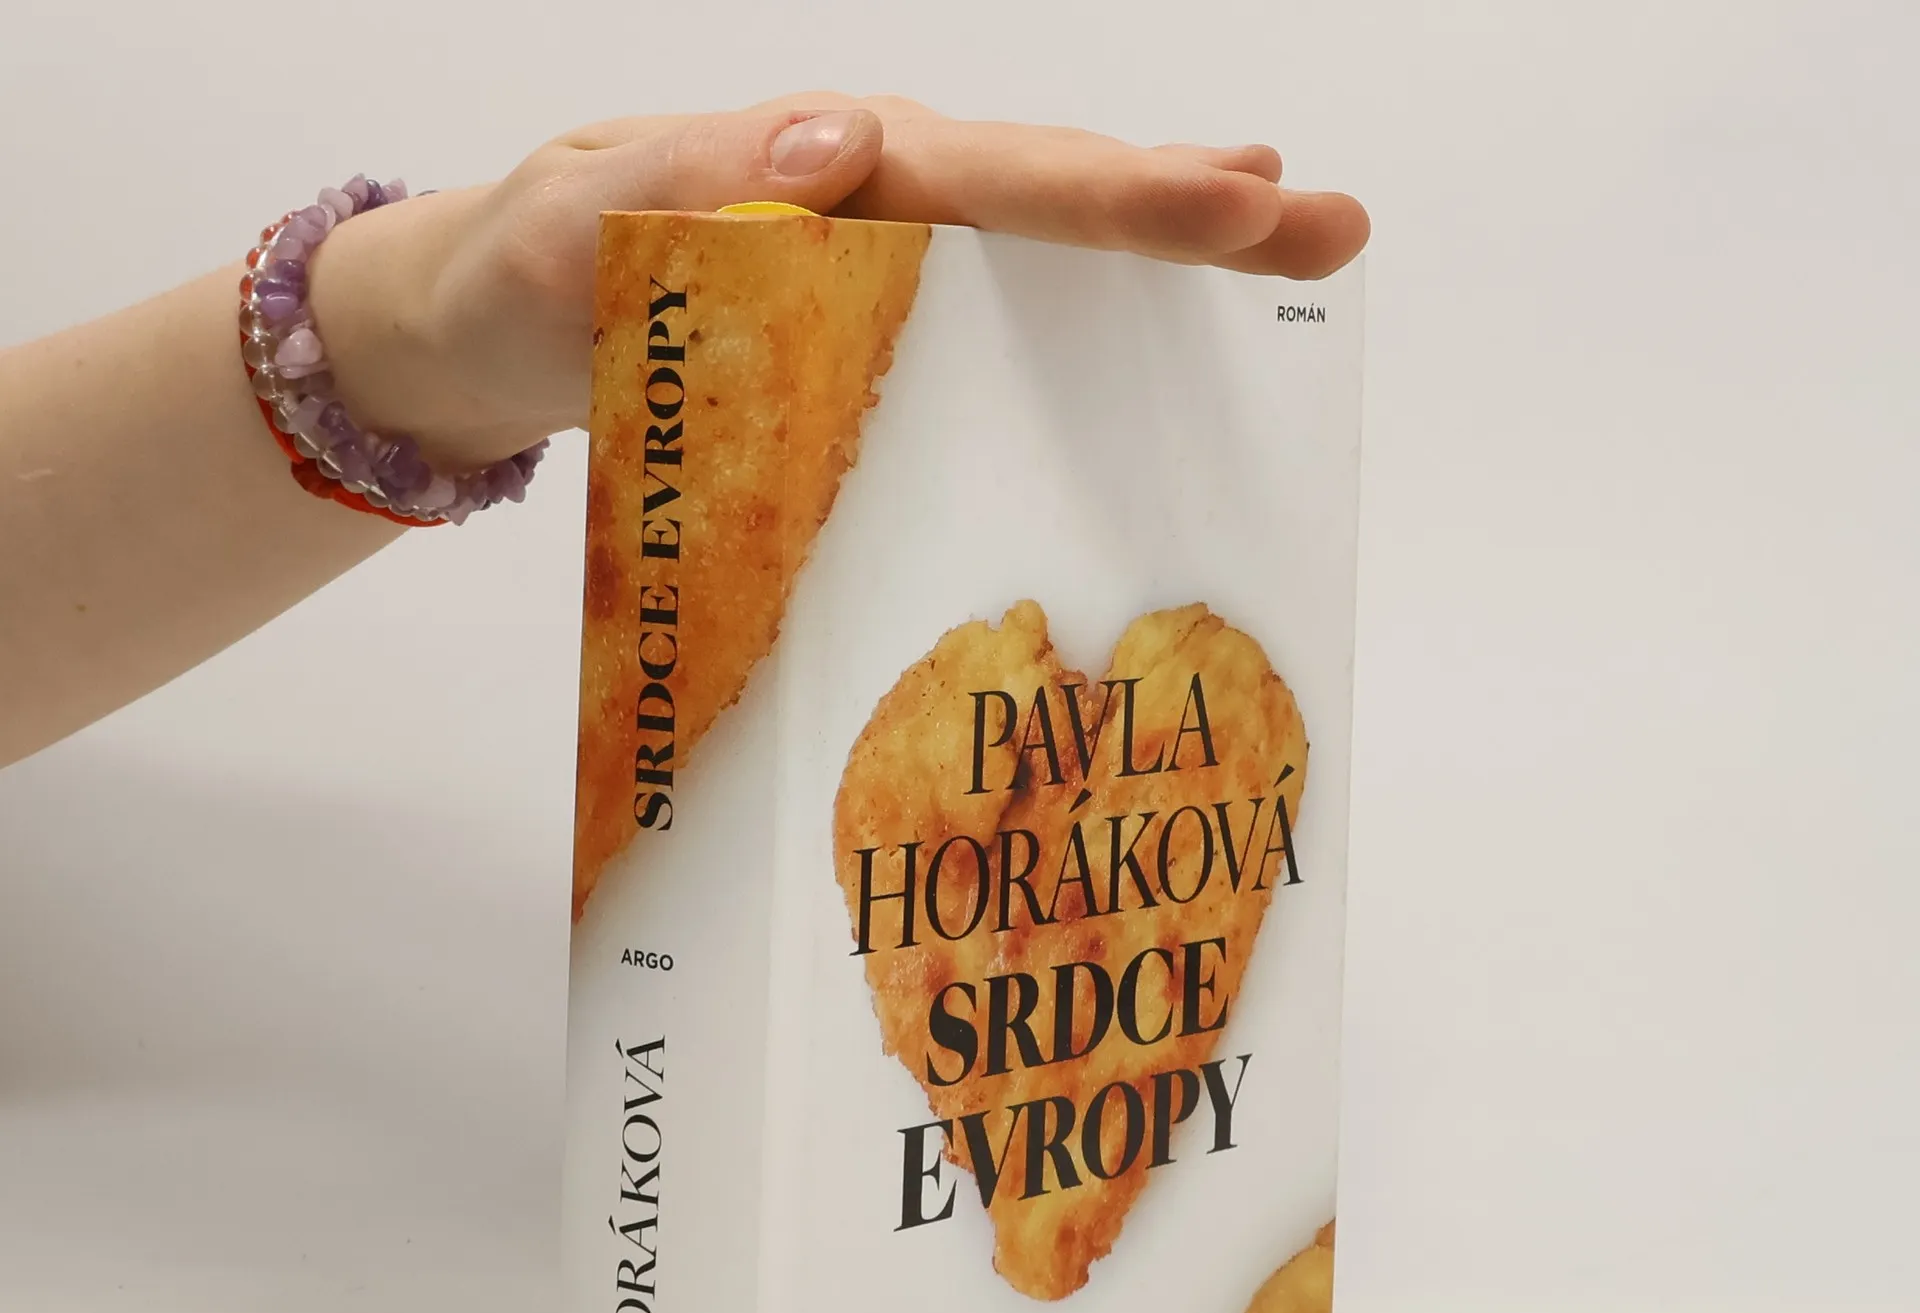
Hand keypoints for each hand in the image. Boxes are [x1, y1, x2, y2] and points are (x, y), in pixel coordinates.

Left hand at [310, 95, 1370, 469]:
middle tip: (1331, 225)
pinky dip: (1078, 324)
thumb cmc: (519, 276)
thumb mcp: (576, 223)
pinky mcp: (864, 337)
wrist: (477, 336)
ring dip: (1162, 259)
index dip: (1112, 197)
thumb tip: (849, 139)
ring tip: (1289, 244)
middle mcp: (869, 204)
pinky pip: (987, 328)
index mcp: (819, 168)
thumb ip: (692, 180)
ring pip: (1039, 254)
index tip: (1235, 202)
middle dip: (1188, 212)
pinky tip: (1153, 336)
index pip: (989, 178)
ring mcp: (876, 272)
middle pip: (1048, 199)